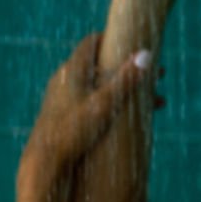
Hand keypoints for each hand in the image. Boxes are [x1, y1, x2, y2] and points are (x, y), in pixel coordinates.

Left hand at [20, 32, 156, 184]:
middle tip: (157, 76)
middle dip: (131, 70)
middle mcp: (65, 81)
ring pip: (101, 88)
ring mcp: (64, 99)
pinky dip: (114, 105)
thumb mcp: (103, 104)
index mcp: (72, 71)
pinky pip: (94, 104)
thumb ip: (125, 80)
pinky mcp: (65, 118)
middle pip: (102, 66)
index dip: (115, 39)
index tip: (137, 41)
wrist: (44, 163)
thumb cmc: (72, 131)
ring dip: (127, 92)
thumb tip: (146, 54)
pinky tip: (130, 120)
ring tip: (155, 103)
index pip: (92, 42)